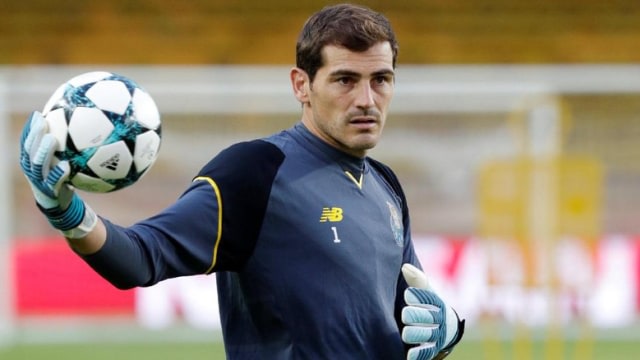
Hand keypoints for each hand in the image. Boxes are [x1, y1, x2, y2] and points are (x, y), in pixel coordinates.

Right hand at [20, 111, 96, 236]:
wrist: (64, 207)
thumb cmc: (66, 180)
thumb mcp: (64, 163)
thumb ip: (67, 148)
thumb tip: (84, 127)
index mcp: (32, 162)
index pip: (27, 142)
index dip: (30, 128)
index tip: (37, 114)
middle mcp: (32, 171)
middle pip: (28, 150)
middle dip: (33, 135)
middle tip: (42, 121)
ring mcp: (39, 182)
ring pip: (37, 165)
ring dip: (43, 151)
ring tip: (52, 138)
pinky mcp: (50, 193)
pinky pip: (53, 182)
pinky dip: (58, 173)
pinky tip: (66, 165)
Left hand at [401, 264, 464, 359]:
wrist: (445, 328)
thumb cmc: (428, 305)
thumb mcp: (425, 291)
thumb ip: (416, 279)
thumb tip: (404, 267)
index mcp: (436, 303)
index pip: (430, 299)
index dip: (419, 297)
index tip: (407, 295)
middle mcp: (439, 319)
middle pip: (429, 317)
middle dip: (416, 316)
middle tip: (405, 314)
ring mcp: (436, 335)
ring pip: (427, 334)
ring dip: (416, 333)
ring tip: (405, 333)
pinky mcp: (431, 349)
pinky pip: (426, 352)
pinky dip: (418, 353)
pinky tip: (409, 354)